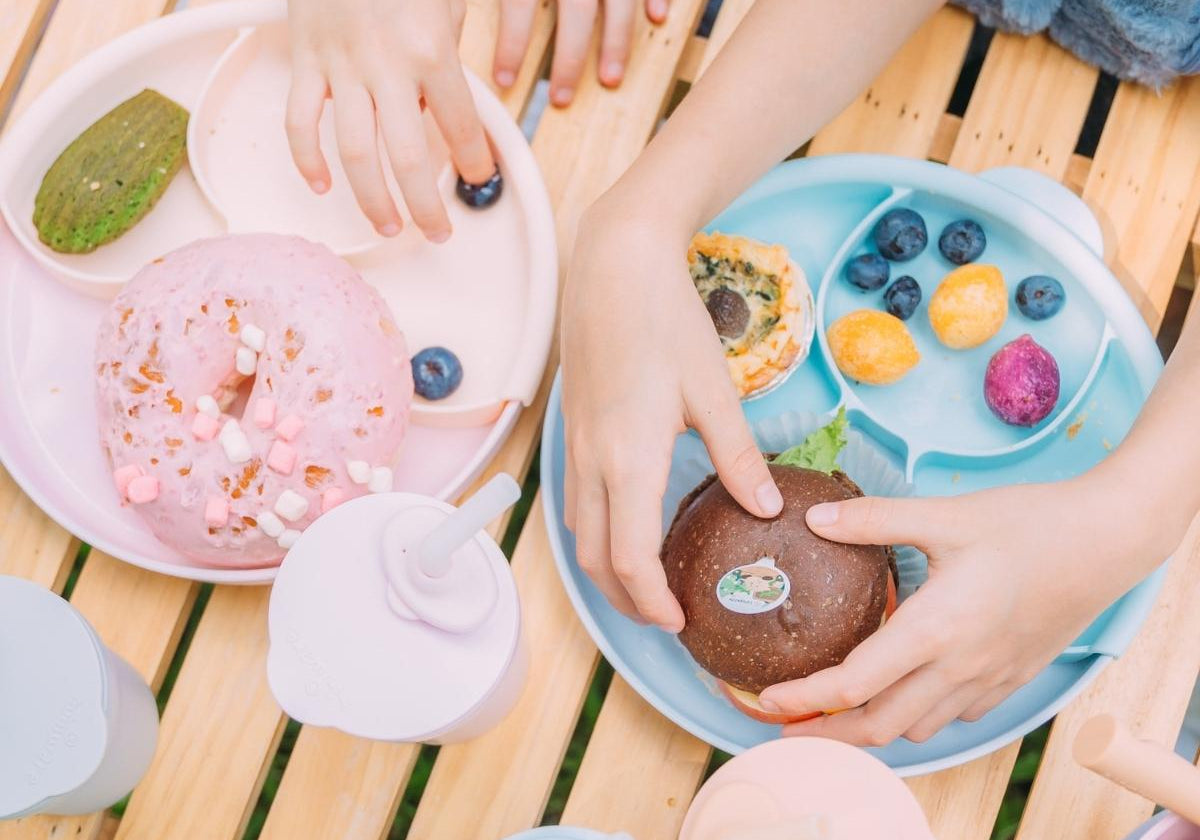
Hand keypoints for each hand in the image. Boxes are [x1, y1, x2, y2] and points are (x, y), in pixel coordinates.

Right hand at [286, 0, 495, 241]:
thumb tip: (451, 113)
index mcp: (430, 49)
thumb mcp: (447, 2)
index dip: (474, 163)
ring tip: (388, 225)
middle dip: (424, 205)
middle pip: (406, 157)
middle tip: (437, 233)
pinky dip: (306, 158)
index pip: (459, 126)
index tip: (479, 180)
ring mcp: (340, 66)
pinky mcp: (304, 60)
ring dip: (371, 198)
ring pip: (354, 151)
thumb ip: (451, 58)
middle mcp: (385, 65)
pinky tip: (321, 185)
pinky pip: (300, 120)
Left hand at [494, 0, 668, 105]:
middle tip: (559, 100)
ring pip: (618, 1)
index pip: (519, 4)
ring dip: (616, 42)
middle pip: (576, 12)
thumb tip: (465, 12)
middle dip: (569, 60)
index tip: (504, 82)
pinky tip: (658, 17)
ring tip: (610, 79)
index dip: (511, 44)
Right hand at [560, 199, 782, 630]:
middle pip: (592, 558)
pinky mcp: (572, 427)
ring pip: (577, 531)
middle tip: (665, 616)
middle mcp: (591, 461)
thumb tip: (766, 509)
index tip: (680, 622)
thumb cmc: (665, 321)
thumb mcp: (714, 391)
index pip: (629, 558)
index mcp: (629, 459)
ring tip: (646, 581)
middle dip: (624, 599)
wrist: (613, 265)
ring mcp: (575, 444)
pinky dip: (596, 531)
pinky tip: (627, 522)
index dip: (651, 601)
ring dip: (605, 568)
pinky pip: (574, 499)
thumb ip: (738, 457)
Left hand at [758, 477, 1164, 744]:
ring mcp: (988, 679)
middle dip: (827, 734)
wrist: (1108, 541)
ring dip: (873, 726)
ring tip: (838, 708)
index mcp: (935, 629)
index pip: (853, 684)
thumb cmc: (1028, 524)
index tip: (767, 701)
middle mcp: (959, 667)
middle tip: (786, 725)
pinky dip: (919, 714)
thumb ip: (873, 520)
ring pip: (918, 728)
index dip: (804, 699)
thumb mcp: (945, 515)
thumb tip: (813, 519)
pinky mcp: (1011, 678)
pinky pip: (955, 715)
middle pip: (880, 726)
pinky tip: (906, 688)